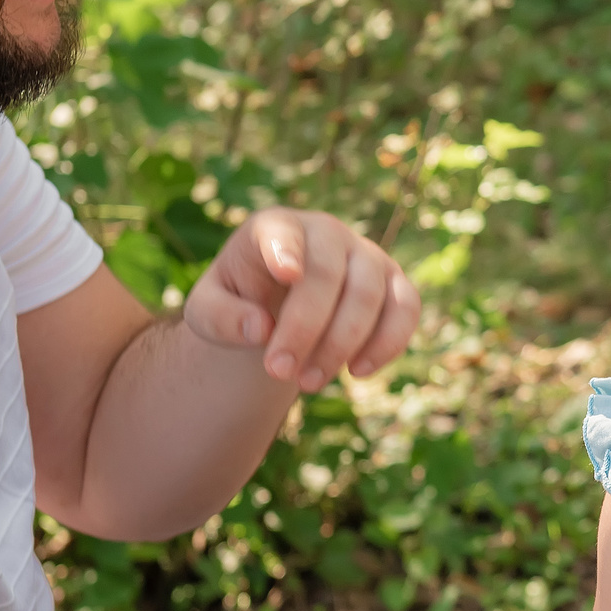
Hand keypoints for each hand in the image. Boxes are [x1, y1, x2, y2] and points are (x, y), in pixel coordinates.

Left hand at [182, 207, 419, 389]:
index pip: (283, 233)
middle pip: (327, 274)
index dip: (286, 250)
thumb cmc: (238, 304)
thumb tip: (260, 329)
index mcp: (275, 226)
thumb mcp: (206, 313)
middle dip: (305, 329)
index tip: (287, 274)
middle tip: (278, 373)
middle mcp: (326, 231)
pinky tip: (357, 372)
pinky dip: (387, 342)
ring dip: (341, 344)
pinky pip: (405, 309)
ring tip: (308, 384)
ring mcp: (366, 254)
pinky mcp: (394, 283)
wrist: (275, 309)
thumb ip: (220, 318)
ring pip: (369, 294)